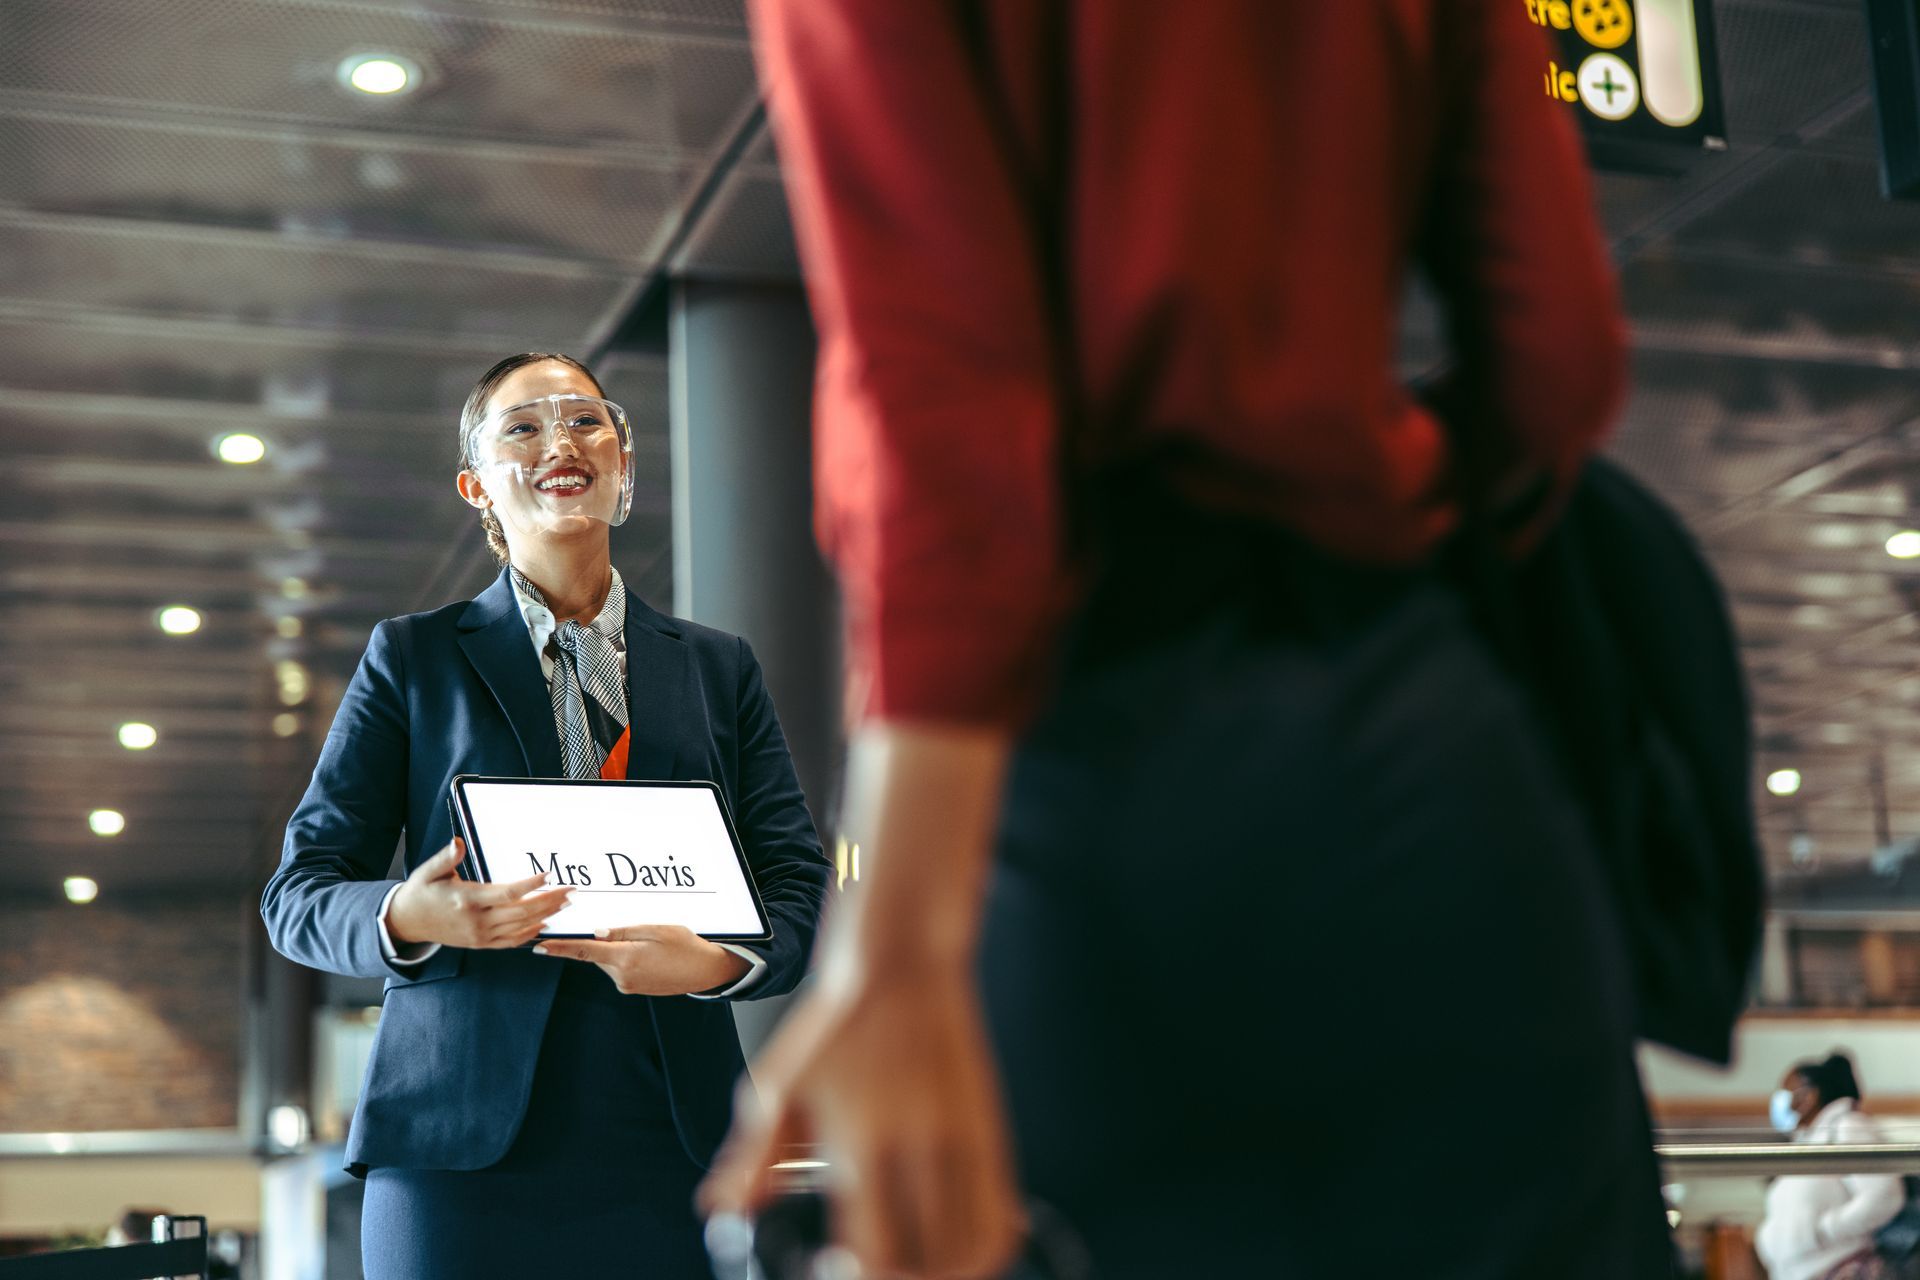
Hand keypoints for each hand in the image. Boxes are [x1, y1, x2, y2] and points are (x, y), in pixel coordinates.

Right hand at [386, 839, 572, 948]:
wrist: (405, 922)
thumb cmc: (420, 892)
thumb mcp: (429, 871)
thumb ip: (447, 857)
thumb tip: (458, 842)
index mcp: (466, 899)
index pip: (506, 893)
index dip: (530, 885)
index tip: (548, 875)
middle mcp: (476, 920)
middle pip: (521, 912)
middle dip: (549, 900)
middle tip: (570, 890)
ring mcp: (480, 935)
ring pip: (521, 927)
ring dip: (546, 915)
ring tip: (565, 903)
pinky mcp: (480, 944)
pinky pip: (511, 941)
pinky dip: (530, 933)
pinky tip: (545, 923)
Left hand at [532, 924, 749, 995]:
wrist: (706, 971)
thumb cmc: (686, 946)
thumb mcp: (657, 929)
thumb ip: (624, 931)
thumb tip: (597, 932)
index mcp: (626, 958)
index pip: (584, 951)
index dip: (559, 949)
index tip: (538, 947)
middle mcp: (622, 976)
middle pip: (598, 953)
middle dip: (604, 940)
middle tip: (631, 930)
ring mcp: (628, 985)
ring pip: (609, 961)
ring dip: (618, 949)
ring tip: (649, 943)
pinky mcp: (634, 988)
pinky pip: (620, 969)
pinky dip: (626, 958)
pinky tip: (650, 954)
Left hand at [699, 965, 1024, 1279]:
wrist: (902, 965)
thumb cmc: (838, 1023)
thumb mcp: (780, 1086)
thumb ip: (753, 1157)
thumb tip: (722, 1209)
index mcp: (863, 1140)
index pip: (875, 1248)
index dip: (858, 1276)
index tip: (835, 1268)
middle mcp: (920, 1148)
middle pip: (928, 1261)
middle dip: (900, 1279)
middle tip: (872, 1268)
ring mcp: (962, 1143)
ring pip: (972, 1248)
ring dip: (942, 1271)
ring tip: (911, 1264)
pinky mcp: (988, 1132)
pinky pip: (1000, 1216)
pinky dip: (983, 1249)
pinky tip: (951, 1246)